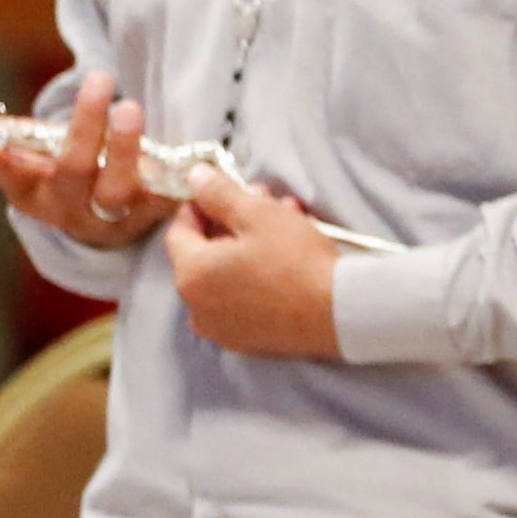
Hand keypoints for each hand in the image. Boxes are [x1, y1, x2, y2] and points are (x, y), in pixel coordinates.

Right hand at [0, 70, 170, 251]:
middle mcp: (70, 206)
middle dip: (86, 129)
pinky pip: (166, 199)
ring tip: (131, 108)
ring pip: (118, 186)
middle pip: (75, 171)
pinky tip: (185, 158)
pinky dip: (176, 182)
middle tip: (102, 84)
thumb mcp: (17, 147)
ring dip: (125, 147)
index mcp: (31, 192)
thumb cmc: (53, 171)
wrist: (108, 217)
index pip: (10, 179)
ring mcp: (112, 213)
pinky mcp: (154, 214)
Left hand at [167, 171, 342, 359]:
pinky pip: (238, 302)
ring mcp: (219, 327)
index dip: (199, 206)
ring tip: (285, 231)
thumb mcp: (259, 215)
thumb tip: (193, 176)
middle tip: (266, 206)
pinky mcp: (244, 341)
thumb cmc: (296, 260)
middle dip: (231, 225)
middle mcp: (195, 305)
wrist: (338, 312)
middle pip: (203, 255)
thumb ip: (219, 193)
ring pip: (223, 278)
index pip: (178, 231)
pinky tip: (283, 267)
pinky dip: (252, 281)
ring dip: (245, 251)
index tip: (224, 192)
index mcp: (191, 272)